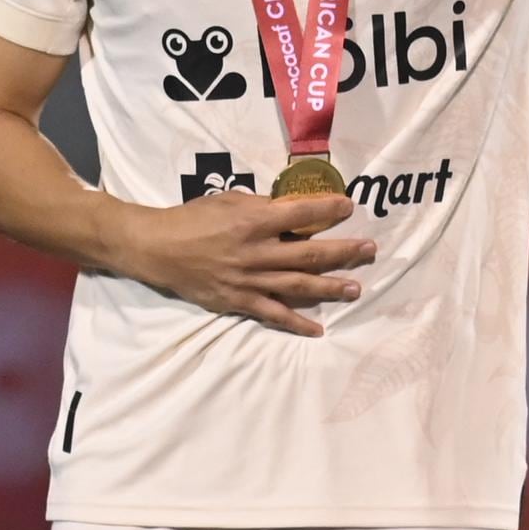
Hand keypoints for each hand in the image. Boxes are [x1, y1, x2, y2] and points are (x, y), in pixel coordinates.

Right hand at [119, 190, 374, 336]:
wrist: (158, 249)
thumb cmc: (193, 218)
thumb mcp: (228, 200)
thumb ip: (262, 205)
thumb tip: (295, 208)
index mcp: (253, 220)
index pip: (301, 213)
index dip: (328, 210)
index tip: (350, 207)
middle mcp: (256, 251)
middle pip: (310, 252)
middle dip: (344, 251)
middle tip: (370, 250)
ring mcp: (249, 279)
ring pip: (299, 284)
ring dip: (331, 287)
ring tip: (357, 288)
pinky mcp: (240, 300)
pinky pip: (274, 314)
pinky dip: (297, 323)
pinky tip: (318, 330)